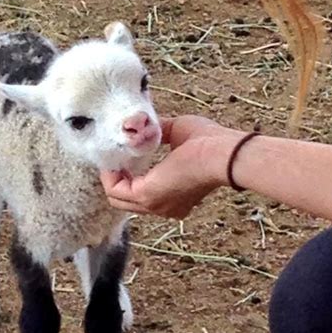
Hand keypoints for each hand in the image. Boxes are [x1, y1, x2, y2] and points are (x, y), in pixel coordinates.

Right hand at [101, 115, 242, 219]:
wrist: (222, 154)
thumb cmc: (210, 144)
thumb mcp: (178, 133)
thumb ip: (159, 132)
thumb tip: (143, 125)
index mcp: (174, 198)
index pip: (142, 194)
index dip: (128, 175)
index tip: (124, 155)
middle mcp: (163, 208)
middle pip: (125, 200)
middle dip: (115, 177)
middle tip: (113, 156)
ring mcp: (154, 205)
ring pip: (117, 198)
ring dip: (110, 176)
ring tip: (110, 154)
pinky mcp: (146, 196)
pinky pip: (116, 191)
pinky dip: (109, 176)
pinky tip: (112, 158)